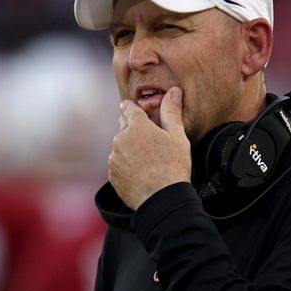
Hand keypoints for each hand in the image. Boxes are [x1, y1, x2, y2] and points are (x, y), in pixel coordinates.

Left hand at [109, 87, 190, 209]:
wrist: (161, 199)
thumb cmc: (173, 166)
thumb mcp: (177, 137)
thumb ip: (172, 112)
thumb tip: (173, 91)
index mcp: (136, 126)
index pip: (129, 108)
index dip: (133, 108)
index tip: (136, 110)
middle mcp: (120, 139)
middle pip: (123, 126)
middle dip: (133, 128)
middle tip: (148, 137)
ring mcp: (114, 158)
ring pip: (120, 146)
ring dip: (129, 148)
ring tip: (146, 159)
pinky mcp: (112, 174)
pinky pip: (118, 164)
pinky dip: (126, 165)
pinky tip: (140, 172)